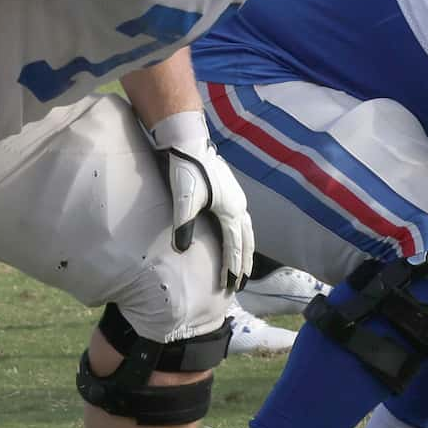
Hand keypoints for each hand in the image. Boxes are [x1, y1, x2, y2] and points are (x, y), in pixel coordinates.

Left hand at [149, 111, 252, 285]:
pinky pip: (241, 221)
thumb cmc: (187, 170)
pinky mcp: (230, 192)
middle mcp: (239, 206)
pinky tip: (236, 236)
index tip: (231, 286)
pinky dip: (242, 235)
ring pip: (247, 230)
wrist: (189, 142)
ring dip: (246, 249)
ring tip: (244, 265)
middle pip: (247, 241)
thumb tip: (181, 249)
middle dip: (245, 264)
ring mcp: (237, 198)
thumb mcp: (183, 199)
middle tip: (242, 284)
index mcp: (231, 211)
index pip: (234, 246)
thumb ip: (184, 225)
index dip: (233, 268)